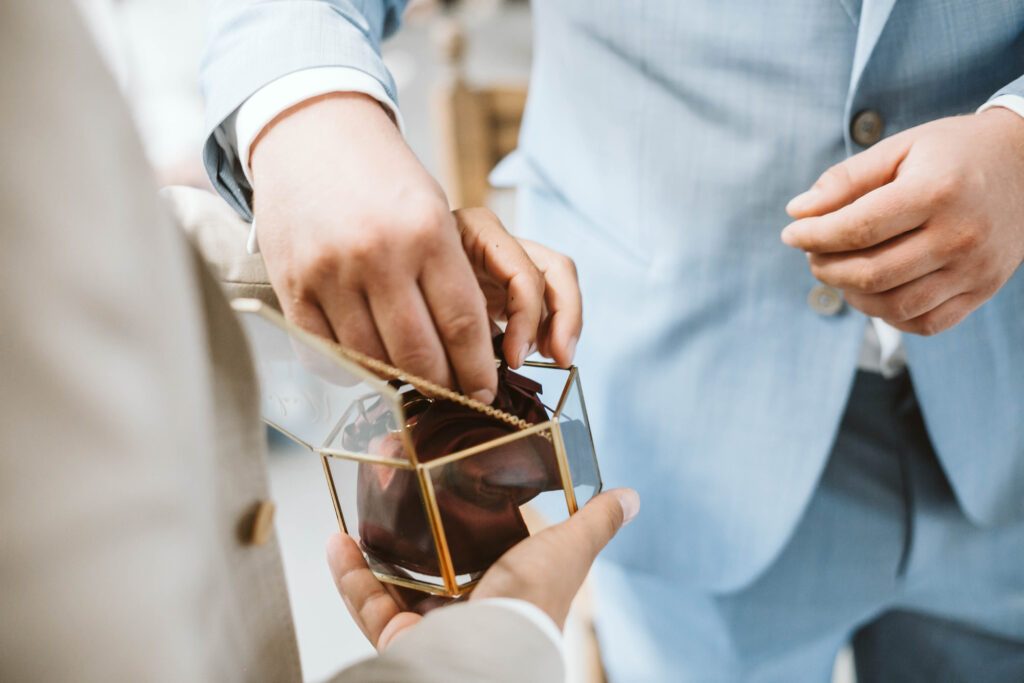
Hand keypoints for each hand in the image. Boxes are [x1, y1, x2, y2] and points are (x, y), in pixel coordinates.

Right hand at [250, 93, 580, 402]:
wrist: (310, 133)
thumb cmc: (383, 177)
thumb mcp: (434, 211)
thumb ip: (451, 275)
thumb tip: (466, 350)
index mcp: (429, 232)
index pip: (464, 324)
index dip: (477, 369)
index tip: (484, 391)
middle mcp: (380, 254)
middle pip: (421, 353)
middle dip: (443, 386)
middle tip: (451, 395)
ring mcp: (331, 272)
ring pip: (374, 360)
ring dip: (398, 382)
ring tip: (412, 382)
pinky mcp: (292, 285)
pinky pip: (326, 352)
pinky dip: (351, 368)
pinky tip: (369, 366)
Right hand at [326, 488, 638, 649]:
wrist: (492, 654)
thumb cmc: (532, 603)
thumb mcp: (567, 550)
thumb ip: (594, 524)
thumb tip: (631, 497)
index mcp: (507, 588)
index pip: (484, 549)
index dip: (466, 518)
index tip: (446, 482)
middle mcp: (468, 610)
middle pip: (431, 564)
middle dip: (408, 526)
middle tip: (392, 485)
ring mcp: (430, 625)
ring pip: (393, 582)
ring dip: (372, 546)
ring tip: (359, 507)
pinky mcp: (398, 638)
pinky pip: (366, 602)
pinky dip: (350, 573)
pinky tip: (338, 539)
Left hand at [781, 108, 1023, 334]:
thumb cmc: (953, 152)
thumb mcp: (900, 148)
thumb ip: (846, 179)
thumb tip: (797, 212)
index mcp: (936, 191)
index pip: (856, 229)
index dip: (813, 236)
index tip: (792, 233)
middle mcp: (960, 235)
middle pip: (871, 274)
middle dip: (826, 268)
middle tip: (813, 254)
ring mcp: (975, 269)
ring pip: (894, 307)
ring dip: (852, 295)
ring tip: (840, 270)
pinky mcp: (984, 290)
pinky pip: (926, 323)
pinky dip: (889, 315)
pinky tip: (874, 291)